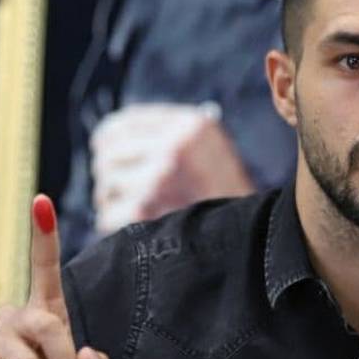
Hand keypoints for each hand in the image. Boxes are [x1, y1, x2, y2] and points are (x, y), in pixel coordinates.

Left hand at [89, 102, 254, 234]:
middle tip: (123, 189)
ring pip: (105, 186)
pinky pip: (107, 215)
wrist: (254, 235)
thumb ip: (171, 132)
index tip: (105, 150)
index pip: (123, 123)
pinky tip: (137, 225)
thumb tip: (111, 135)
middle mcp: (173, 145)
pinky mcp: (145, 210)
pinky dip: (117, 224)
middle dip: (110, 174)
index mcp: (189, 124)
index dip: (108, 139)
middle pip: (107, 154)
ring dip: (113, 201)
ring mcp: (158, 178)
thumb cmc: (227, 193)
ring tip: (136, 208)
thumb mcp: (210, 146)